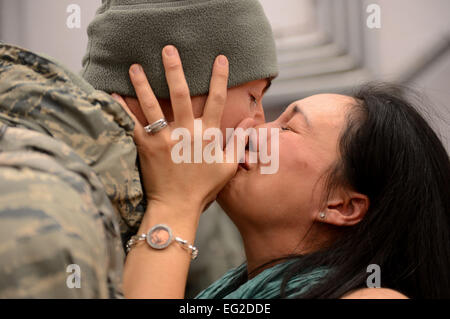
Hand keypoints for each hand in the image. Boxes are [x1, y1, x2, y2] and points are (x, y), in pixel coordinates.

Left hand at [113, 45, 251, 214]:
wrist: (176, 206)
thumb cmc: (203, 188)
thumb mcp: (227, 166)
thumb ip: (237, 142)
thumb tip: (249, 122)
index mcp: (207, 135)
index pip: (216, 100)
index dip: (219, 78)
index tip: (219, 58)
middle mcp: (185, 132)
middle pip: (180, 94)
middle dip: (175, 69)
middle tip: (168, 49)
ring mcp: (163, 138)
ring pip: (152, 105)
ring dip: (143, 84)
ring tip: (134, 66)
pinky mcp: (145, 147)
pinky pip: (132, 123)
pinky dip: (122, 108)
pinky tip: (113, 94)